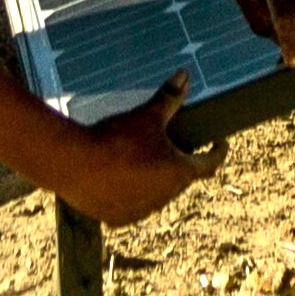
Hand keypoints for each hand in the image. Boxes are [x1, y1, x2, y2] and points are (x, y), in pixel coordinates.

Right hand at [48, 78, 215, 227]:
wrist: (75, 164)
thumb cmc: (116, 139)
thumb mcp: (147, 115)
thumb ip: (169, 98)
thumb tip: (185, 76)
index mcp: (178, 173)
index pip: (209, 164)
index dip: (217, 153)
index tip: (219, 144)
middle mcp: (164, 197)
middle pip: (181, 179)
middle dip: (179, 163)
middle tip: (173, 145)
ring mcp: (141, 211)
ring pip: (156, 194)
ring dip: (155, 181)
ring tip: (143, 160)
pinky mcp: (118, 219)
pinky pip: (132, 206)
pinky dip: (131, 193)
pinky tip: (120, 179)